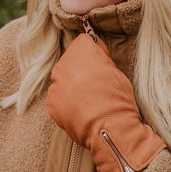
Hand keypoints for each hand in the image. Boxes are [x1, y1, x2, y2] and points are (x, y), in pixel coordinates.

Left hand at [46, 33, 165, 171]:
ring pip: (62, 81)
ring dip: (72, 87)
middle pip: (70, 61)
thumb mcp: (117, 71)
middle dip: (80, 70)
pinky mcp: (51, 104)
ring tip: (88, 101)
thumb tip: (96, 58)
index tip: (102, 63)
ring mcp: (55, 85)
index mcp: (81, 51)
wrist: (111, 129)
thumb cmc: (119, 99)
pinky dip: (67, 104)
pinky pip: (58, 99)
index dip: (95, 53)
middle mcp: (64, 64)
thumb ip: (102, 61)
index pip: (84, 43)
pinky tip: (81, 112)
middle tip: (95, 85)